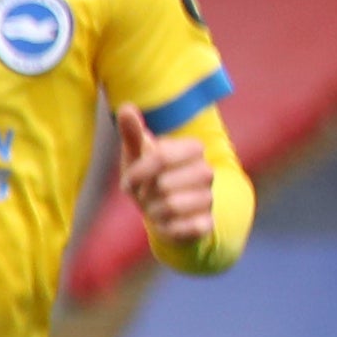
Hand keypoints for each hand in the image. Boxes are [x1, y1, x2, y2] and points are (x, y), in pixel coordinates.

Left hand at [116, 106, 225, 252]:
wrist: (162, 213)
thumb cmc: (148, 178)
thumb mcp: (137, 155)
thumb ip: (133, 133)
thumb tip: (126, 107)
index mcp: (193, 150)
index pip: (162, 156)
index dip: (139, 171)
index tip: (128, 180)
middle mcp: (207, 172)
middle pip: (165, 183)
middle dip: (145, 192)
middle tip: (145, 194)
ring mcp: (210, 198)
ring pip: (172, 205)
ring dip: (153, 210)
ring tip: (154, 207)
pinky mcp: (207, 223)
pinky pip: (182, 227)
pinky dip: (165, 228)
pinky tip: (165, 223)